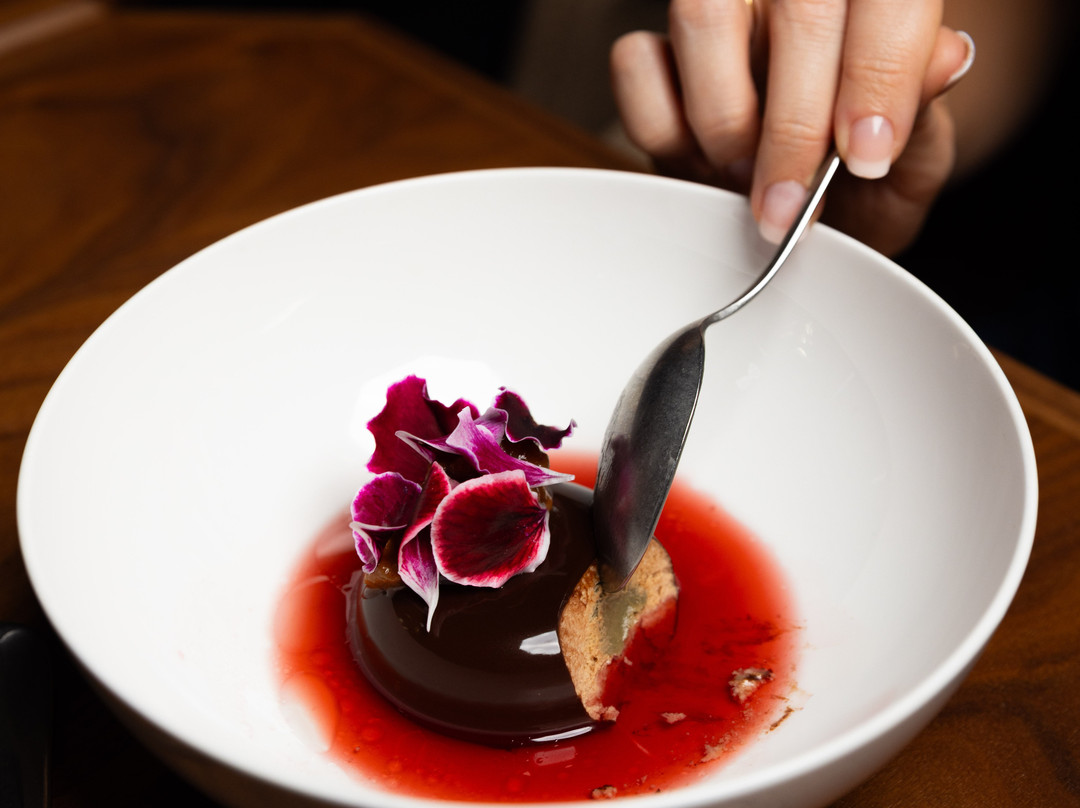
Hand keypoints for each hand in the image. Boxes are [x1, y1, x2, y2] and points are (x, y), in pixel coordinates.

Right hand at [611, 0, 974, 255]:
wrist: (817, 212)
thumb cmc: (866, 180)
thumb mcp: (916, 157)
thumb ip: (925, 108)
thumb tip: (947, 58)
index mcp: (875, 1)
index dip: (877, 72)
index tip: (866, 157)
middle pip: (796, 8)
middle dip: (793, 124)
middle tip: (795, 203)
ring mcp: (724, 18)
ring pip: (702, 14)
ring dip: (724, 119)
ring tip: (744, 177)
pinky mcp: (659, 55)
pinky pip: (636, 63)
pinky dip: (661, 121)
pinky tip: (698, 158)